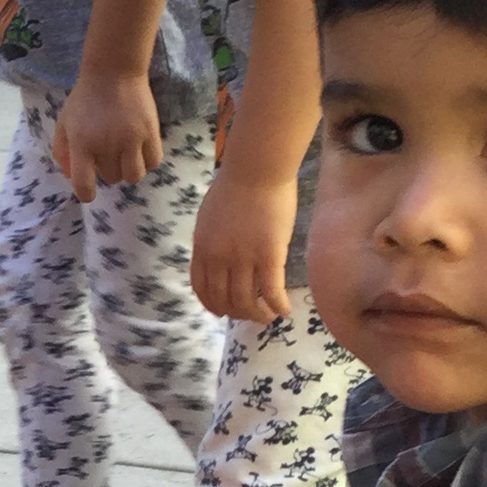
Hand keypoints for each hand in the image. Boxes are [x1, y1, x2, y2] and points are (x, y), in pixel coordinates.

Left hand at [52, 69, 162, 202]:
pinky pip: (153, 162)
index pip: (83, 185)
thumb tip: (70, 177)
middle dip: (108, 170)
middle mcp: (107, 146)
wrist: (113, 72)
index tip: (89, 190)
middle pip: (112, 178)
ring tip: (126, 154)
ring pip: (134, 176)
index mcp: (82, 145)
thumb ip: (62, 151)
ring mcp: (131, 139)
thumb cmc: (85, 99)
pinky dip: (147, 161)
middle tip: (107, 152)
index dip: (86, 194)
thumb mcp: (64, 123)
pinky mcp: (151, 132)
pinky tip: (140, 150)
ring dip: (128, 169)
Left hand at [190, 167, 296, 325]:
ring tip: (267, 317)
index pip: (202, 288)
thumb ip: (211, 240)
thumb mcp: (209, 217)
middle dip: (237, 313)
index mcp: (203, 248)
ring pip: (246, 301)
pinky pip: (271, 291)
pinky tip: (284, 310)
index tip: (222, 312)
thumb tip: (217, 257)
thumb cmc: (235, 185)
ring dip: (257, 315)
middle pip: (224, 300)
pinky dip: (277, 306)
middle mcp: (219, 258)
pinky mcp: (269, 255)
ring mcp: (243, 258)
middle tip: (250, 315)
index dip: (212, 305)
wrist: (256, 169)